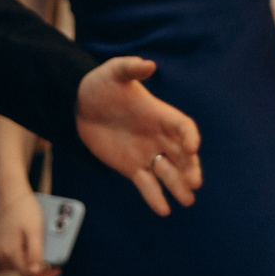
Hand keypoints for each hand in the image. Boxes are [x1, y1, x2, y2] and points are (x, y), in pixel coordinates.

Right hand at [0, 190, 59, 275]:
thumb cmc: (25, 209)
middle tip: (53, 256)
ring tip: (42, 248)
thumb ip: (35, 253)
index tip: (58, 270)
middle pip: (23, 270)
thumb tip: (35, 273)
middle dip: (39, 266)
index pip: (29, 275)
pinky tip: (30, 244)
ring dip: (30, 260)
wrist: (11, 192)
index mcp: (10, 252)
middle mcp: (0, 254)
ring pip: (17, 264)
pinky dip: (22, 253)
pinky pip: (12, 255)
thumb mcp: (35, 231)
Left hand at [76, 56, 201, 215]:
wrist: (79, 104)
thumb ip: (130, 68)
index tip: (192, 148)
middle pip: (181, 155)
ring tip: (187, 201)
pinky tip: (164, 210)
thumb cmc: (101, 85)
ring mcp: (146, 154)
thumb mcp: (114, 72)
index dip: (189, 136)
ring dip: (178, 186)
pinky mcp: (131, 168)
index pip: (182, 126)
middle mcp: (158, 136)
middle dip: (190, 168)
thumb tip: (148, 65)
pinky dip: (155, 197)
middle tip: (194, 182)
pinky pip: (147, 185)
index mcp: (160, 114)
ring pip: (168, 173)